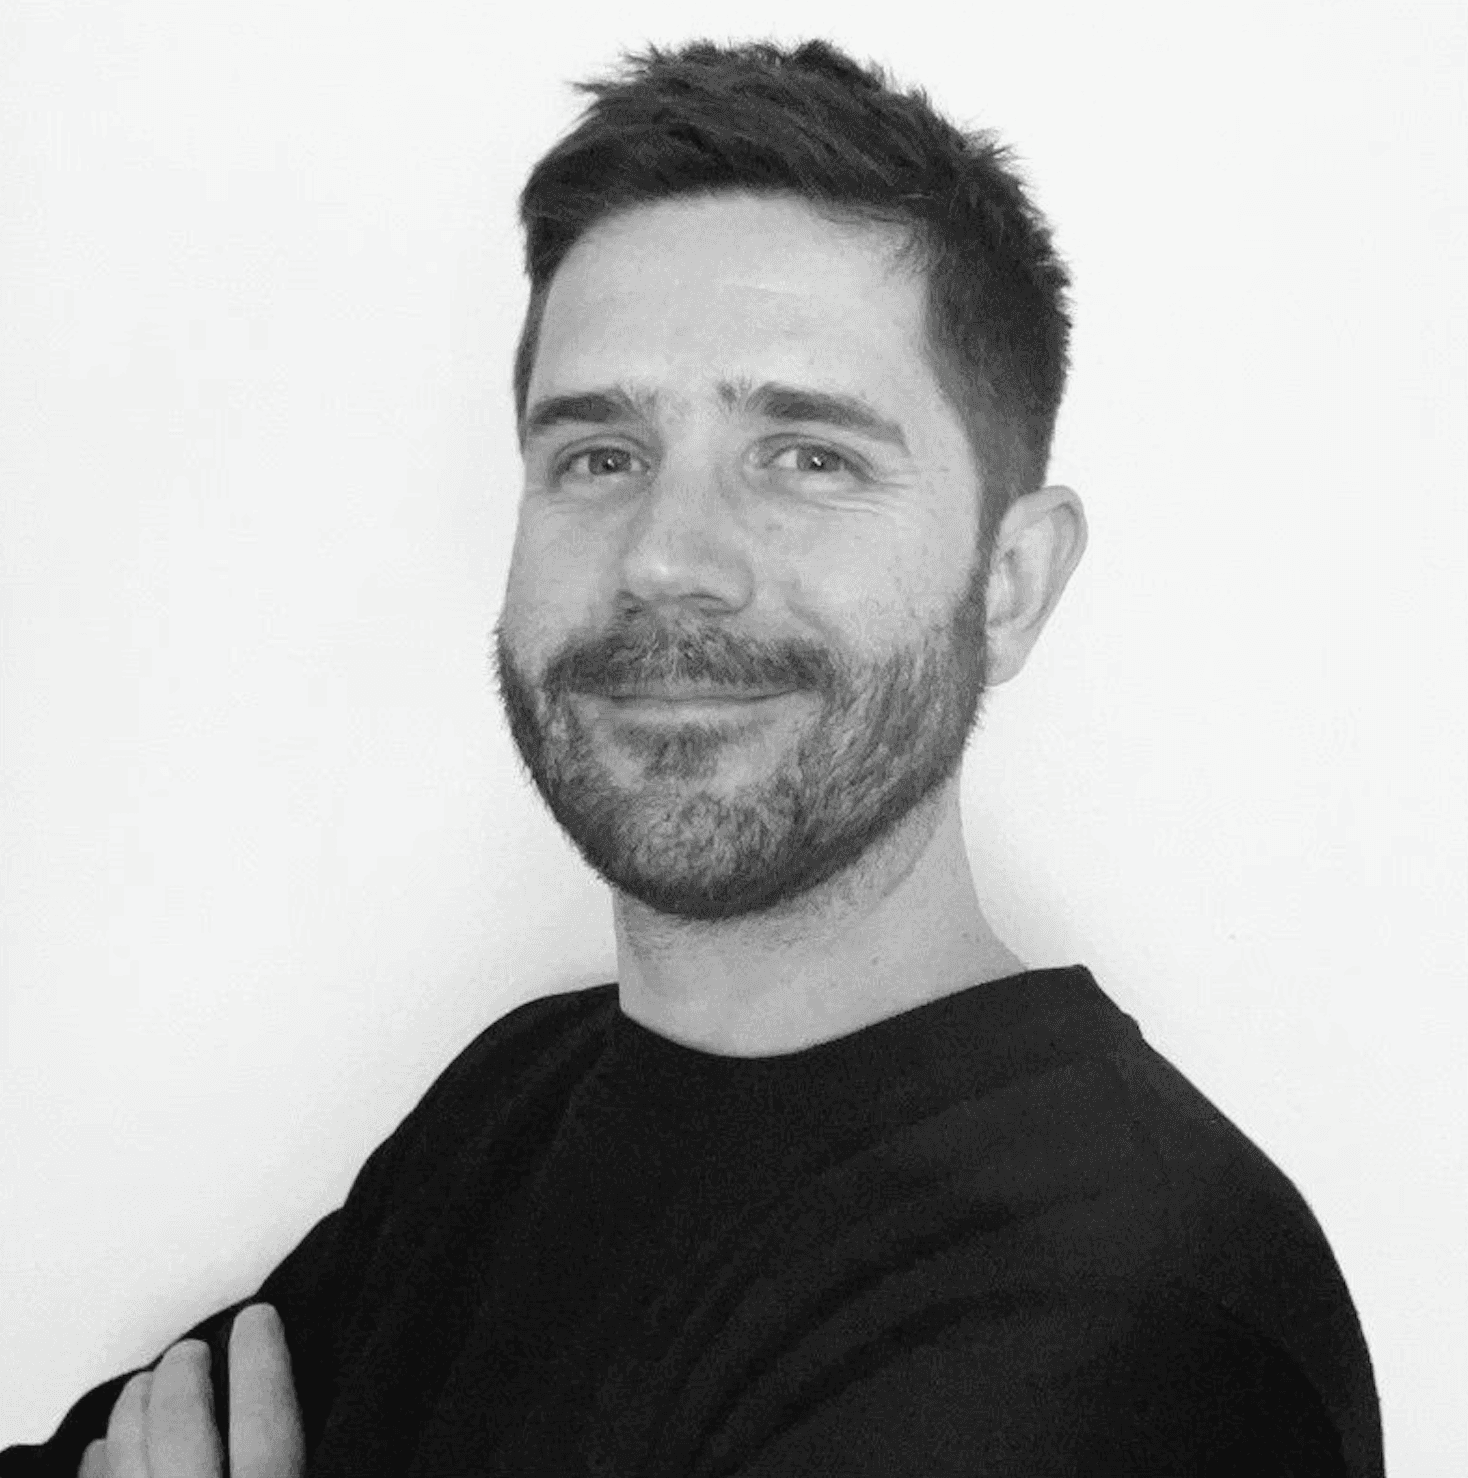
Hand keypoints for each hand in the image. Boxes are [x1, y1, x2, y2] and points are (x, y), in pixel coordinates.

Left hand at [79, 1303, 304, 1477]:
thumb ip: (305, 1452)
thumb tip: (323, 1403)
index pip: (264, 1422)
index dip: (260, 1361)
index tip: (258, 1318)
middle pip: (182, 1432)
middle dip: (182, 1377)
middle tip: (190, 1350)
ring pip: (128, 1460)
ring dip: (132, 1413)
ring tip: (143, 1386)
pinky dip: (100, 1466)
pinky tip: (104, 1450)